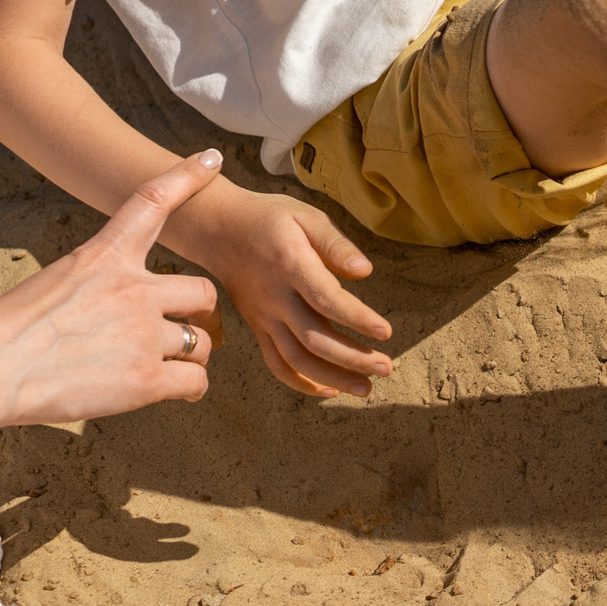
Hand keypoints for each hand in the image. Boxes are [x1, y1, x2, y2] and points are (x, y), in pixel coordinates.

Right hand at [0, 152, 224, 428]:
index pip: (151, 203)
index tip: (210, 159)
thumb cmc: (4, 335)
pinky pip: (196, 380)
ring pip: (202, 342)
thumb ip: (94, 294)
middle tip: (195, 329)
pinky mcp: (146, 379)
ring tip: (176, 368)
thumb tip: (110, 322)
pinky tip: (180, 390)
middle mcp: (134, 289)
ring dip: (193, 355)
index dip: (186, 178)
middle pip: (203, 292)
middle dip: (202, 314)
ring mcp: (143, 333)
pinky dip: (192, 387)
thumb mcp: (50, 288)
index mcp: (103, 257)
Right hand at [171, 179, 392, 397]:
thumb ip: (336, 244)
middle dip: (352, 359)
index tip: (386, 332)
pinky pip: (276, 364)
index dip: (357, 319)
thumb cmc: (271, 220)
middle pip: (313, 339)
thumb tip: (365, 271)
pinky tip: (330, 389)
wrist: (219, 230)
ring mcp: (263, 318)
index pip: (326, 299)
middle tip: (386, 368)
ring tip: (366, 388)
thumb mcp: (306, 216)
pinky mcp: (257, 328)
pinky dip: (301, 383)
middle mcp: (274, 298)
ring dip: (333, 378)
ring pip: (296, 360)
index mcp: (290, 265)